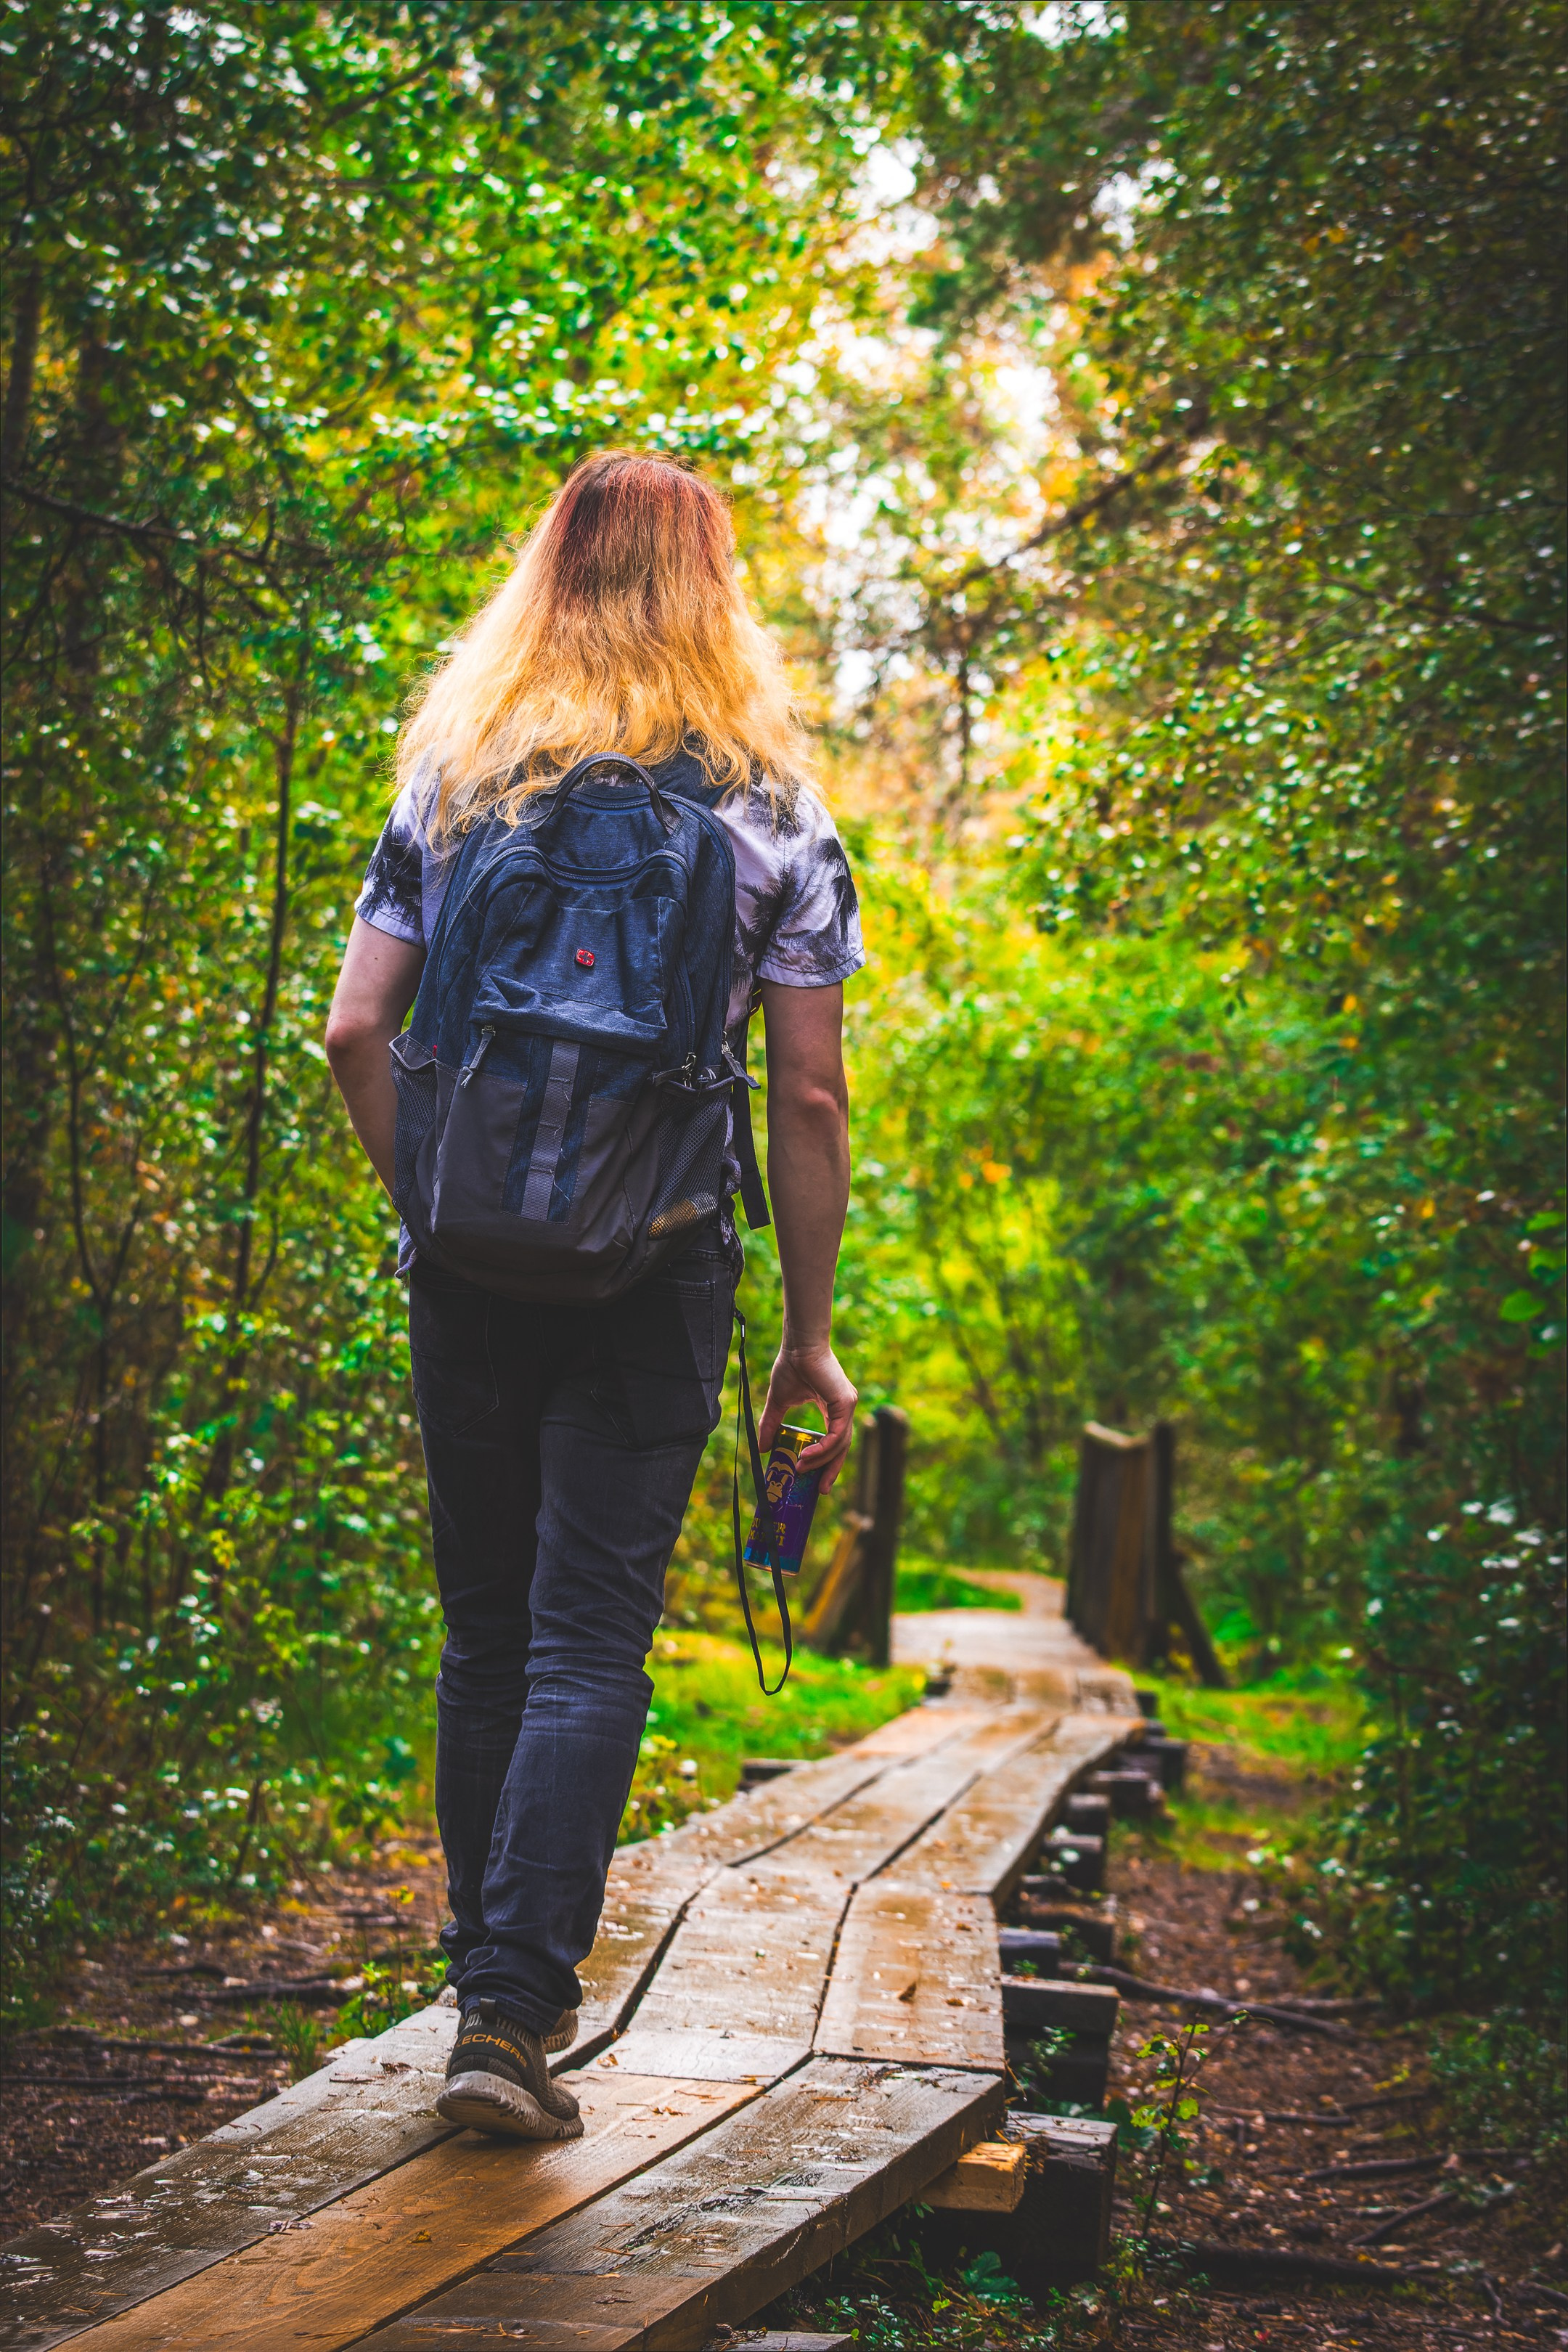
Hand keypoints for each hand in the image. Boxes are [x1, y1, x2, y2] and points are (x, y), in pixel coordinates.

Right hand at [758, 1343, 856, 1490]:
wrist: (798, 1346)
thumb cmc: (791, 1366)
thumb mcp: (779, 1402)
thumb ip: (772, 1424)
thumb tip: (762, 1449)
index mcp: (833, 1408)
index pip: (835, 1441)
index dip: (827, 1461)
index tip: (815, 1479)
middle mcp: (844, 1409)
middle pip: (842, 1448)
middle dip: (831, 1470)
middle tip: (820, 1490)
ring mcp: (848, 1406)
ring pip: (840, 1444)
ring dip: (821, 1461)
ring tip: (801, 1469)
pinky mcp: (846, 1403)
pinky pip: (837, 1435)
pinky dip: (824, 1449)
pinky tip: (806, 1456)